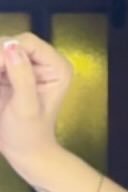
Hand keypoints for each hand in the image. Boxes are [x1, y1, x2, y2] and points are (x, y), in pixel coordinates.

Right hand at [0, 33, 71, 180]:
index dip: (5, 52)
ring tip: (0, 88)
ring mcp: (25, 64)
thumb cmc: (29, 134)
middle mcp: (44, 61)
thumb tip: (11, 46)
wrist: (23, 149)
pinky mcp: (9, 70)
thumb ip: (22, 77)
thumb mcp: (26, 107)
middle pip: (8, 42)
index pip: (26, 42)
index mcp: (57, 68)